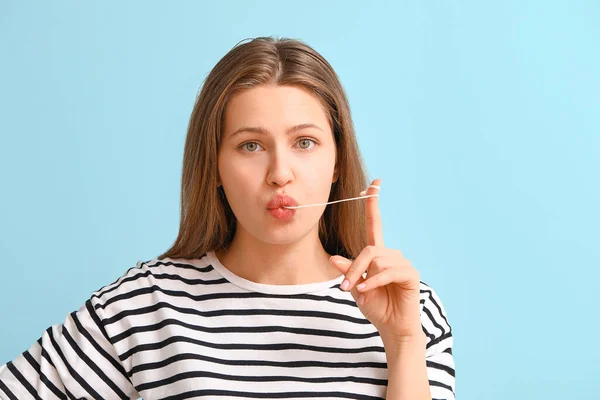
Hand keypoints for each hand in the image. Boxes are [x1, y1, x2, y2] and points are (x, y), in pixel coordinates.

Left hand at [329, 178, 423, 342]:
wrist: (393, 327)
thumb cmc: (376, 306)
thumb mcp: (356, 288)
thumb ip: (348, 272)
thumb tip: (334, 258)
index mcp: (377, 254)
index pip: (374, 224)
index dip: (373, 205)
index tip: (374, 185)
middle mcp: (391, 254)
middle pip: (368, 249)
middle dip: (354, 268)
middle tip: (344, 288)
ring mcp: (402, 262)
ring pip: (376, 260)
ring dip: (363, 277)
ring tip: (360, 294)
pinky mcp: (410, 274)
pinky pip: (388, 272)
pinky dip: (375, 281)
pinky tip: (367, 291)